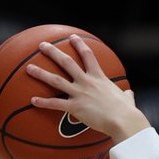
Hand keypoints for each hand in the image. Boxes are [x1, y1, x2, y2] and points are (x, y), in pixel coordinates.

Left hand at [26, 35, 148, 141]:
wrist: (123, 120)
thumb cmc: (127, 111)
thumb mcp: (127, 99)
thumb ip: (126, 95)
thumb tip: (129, 95)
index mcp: (99, 77)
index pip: (88, 55)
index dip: (79, 44)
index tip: (72, 37)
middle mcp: (87, 82)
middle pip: (66, 62)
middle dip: (53, 52)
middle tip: (42, 45)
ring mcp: (80, 93)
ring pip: (56, 80)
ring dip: (41, 73)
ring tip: (29, 68)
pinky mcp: (75, 107)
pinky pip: (55, 104)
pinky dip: (43, 102)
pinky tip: (32, 100)